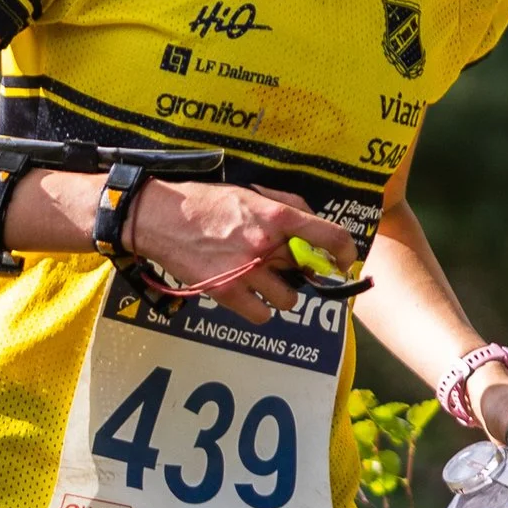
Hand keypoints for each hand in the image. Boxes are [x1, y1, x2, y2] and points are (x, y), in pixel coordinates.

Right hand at [128, 182, 357, 325]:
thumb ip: (286, 206)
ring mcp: (247, 272)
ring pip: (288, 300)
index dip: (345, 252)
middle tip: (285, 266)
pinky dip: (259, 309)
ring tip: (264, 281)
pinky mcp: (227, 293)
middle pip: (306, 273)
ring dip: (281, 293)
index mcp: (276, 217)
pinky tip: (248, 294)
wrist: (162, 218)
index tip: (343, 260)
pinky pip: (262, 315)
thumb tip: (315, 225)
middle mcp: (265, 246)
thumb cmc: (207, 202)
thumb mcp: (251, 192)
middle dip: (300, 271)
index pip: (330, 237)